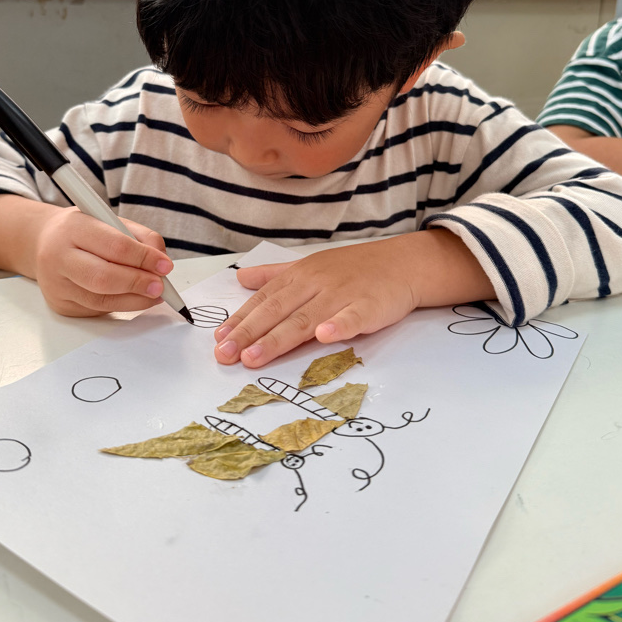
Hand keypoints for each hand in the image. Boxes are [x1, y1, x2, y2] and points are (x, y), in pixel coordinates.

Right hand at [32, 207, 173, 316]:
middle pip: (103, 278)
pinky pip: (97, 310)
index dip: (143, 258)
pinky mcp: (61, 305)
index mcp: (73, 228)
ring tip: (153, 295)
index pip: (114, 246)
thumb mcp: (110, 219)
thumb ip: (139, 237)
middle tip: (161, 286)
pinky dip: (120, 306)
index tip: (165, 266)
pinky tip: (133, 299)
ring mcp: (56, 285)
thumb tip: (161, 263)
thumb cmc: (84, 231)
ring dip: (134, 300)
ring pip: (101, 300)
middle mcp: (58, 257)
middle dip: (138, 284)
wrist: (43, 243)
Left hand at [213, 232, 494, 366]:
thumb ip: (275, 275)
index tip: (219, 340)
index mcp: (300, 275)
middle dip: (249, 334)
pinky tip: (323, 336)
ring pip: (306, 318)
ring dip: (278, 338)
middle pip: (278, 311)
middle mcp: (316, 283)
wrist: (403, 264)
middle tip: (225, 356)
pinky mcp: (370, 306)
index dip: (241, 320)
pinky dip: (338, 326)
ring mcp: (342, 294)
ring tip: (254, 358)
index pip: (265, 300)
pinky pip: (352, 317)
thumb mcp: (310, 266)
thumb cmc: (355, 269)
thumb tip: (240, 278)